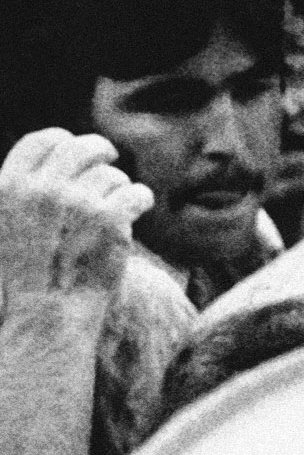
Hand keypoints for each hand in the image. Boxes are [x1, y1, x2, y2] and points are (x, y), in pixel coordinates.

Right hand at [0, 130, 149, 321]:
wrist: (46, 315)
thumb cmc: (29, 274)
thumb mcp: (8, 223)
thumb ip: (29, 189)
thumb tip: (59, 157)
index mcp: (9, 186)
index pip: (43, 139)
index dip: (64, 140)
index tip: (76, 149)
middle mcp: (42, 188)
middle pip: (82, 147)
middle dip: (101, 152)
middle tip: (109, 160)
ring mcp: (77, 201)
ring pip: (113, 175)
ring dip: (118, 189)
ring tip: (111, 210)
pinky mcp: (109, 219)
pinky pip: (137, 193)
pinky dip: (140, 201)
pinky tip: (136, 209)